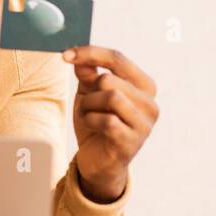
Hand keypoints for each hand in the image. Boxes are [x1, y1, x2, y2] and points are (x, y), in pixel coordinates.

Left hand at [61, 45, 158, 202]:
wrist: (98, 162)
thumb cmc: (97, 124)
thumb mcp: (89, 94)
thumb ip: (87, 74)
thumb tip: (78, 58)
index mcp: (144, 86)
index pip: (117, 58)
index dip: (89, 53)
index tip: (65, 56)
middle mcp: (150, 103)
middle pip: (109, 80)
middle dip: (89, 92)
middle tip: (86, 106)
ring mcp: (144, 124)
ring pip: (110, 97)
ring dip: (89, 106)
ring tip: (88, 116)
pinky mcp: (132, 141)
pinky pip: (107, 120)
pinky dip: (91, 121)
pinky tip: (93, 128)